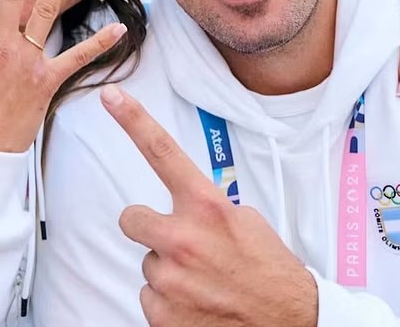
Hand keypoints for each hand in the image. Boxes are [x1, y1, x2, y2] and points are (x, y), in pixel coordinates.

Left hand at [102, 85, 316, 326]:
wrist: (288, 322)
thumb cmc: (269, 271)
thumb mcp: (246, 222)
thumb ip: (207, 208)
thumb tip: (184, 207)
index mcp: (207, 208)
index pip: (163, 153)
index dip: (133, 120)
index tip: (111, 96)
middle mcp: (183, 239)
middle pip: (133, 218)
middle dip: (150, 228)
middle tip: (181, 242)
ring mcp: (169, 278)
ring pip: (147, 262)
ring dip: (168, 269)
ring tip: (204, 280)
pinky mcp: (161, 312)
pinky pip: (149, 296)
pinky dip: (169, 301)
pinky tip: (198, 303)